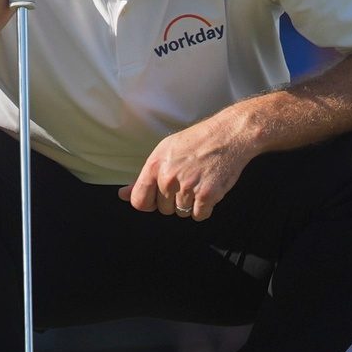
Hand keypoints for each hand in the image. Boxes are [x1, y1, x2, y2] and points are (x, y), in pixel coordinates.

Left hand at [117, 116, 254, 220]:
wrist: (228, 135)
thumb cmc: (197, 141)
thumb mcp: (165, 151)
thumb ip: (144, 177)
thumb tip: (123, 195)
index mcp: (155, 165)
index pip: (139, 201)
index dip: (148, 204)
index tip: (157, 199)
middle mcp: (168, 177)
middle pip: (163, 209)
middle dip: (174, 200)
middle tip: (188, 180)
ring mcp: (187, 187)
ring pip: (182, 213)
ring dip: (191, 203)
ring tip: (199, 181)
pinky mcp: (206, 195)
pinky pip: (199, 215)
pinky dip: (205, 207)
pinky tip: (209, 189)